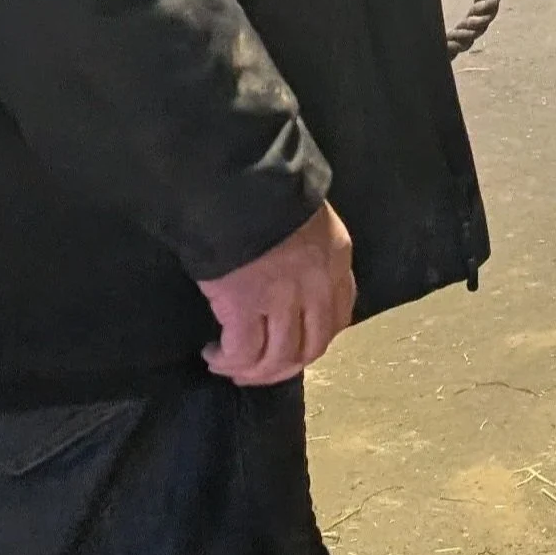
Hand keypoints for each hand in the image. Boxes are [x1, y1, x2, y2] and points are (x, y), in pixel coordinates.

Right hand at [199, 202, 356, 386]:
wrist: (236, 182)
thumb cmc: (266, 193)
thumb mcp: (310, 220)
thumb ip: (312, 253)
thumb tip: (295, 281)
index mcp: (337, 260)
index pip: (340, 317)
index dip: (316, 340)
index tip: (294, 346)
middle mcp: (317, 286)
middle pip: (311, 348)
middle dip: (284, 367)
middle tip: (259, 369)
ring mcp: (283, 299)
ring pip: (278, 358)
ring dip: (254, 372)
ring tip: (231, 367)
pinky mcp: (245, 306)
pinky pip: (243, 352)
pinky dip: (229, 361)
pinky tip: (215, 355)